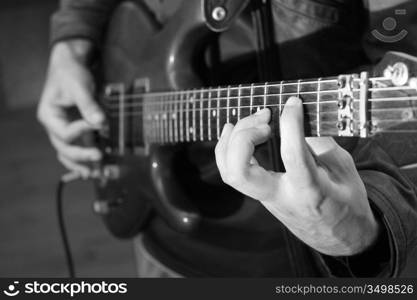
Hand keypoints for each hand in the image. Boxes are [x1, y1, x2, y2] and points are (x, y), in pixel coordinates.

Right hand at [37, 40, 104, 177]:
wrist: (71, 65)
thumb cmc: (71, 74)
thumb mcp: (79, 87)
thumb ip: (89, 106)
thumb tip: (100, 122)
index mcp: (49, 116)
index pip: (65, 132)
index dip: (82, 131)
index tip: (99, 123)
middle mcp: (54, 126)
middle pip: (64, 148)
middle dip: (81, 155)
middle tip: (99, 157)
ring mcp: (64, 130)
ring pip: (68, 152)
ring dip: (80, 164)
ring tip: (94, 175)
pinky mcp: (75, 130)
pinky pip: (77, 148)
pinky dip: (84, 158)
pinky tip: (94, 168)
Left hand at [215, 97, 379, 255]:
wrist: (336, 238)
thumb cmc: (345, 206)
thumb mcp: (347, 174)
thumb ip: (324, 146)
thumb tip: (299, 123)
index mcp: (309, 192)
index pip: (292, 156)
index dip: (290, 125)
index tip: (293, 103)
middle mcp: (280, 197)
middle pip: (240, 171)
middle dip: (245, 136)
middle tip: (266, 116)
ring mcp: (264, 197)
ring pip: (229, 172)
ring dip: (233, 139)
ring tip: (255, 119)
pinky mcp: (258, 193)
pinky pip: (230, 172)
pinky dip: (226, 148)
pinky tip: (234, 129)